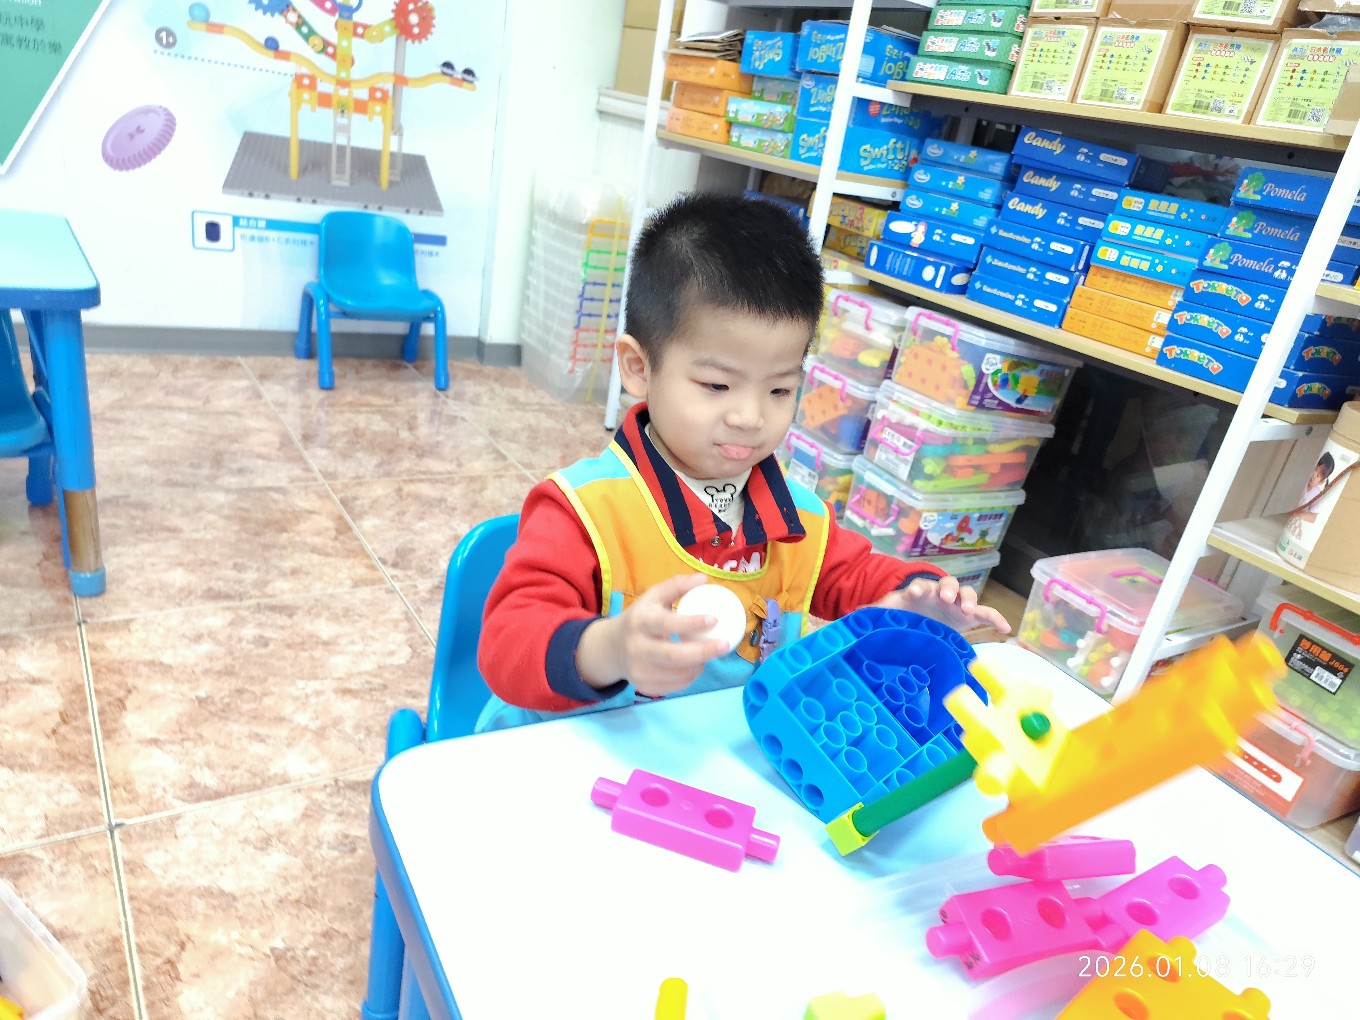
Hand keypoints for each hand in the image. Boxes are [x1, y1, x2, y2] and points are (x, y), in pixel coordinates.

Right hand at [577, 573, 733, 697]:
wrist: (612, 647)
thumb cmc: (640, 618)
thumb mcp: (653, 597)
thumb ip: (676, 586)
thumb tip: (704, 578)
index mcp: (639, 621)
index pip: (666, 623)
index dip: (691, 623)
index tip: (714, 619)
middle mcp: (636, 648)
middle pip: (674, 655)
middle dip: (703, 652)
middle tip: (725, 645)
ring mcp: (639, 670)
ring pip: (679, 673)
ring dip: (700, 664)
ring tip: (710, 652)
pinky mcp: (644, 687)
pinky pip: (676, 685)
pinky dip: (691, 676)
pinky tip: (695, 664)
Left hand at [872, 574, 1011, 634]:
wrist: (920, 614)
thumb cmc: (904, 612)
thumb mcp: (889, 612)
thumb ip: (874, 613)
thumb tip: (854, 616)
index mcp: (919, 592)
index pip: (920, 585)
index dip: (918, 588)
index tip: (916, 592)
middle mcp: (940, 593)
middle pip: (948, 584)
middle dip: (948, 589)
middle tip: (946, 598)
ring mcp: (956, 603)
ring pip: (967, 594)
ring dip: (969, 599)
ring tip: (968, 611)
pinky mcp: (969, 615)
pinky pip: (986, 614)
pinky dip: (996, 618)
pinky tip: (1006, 629)